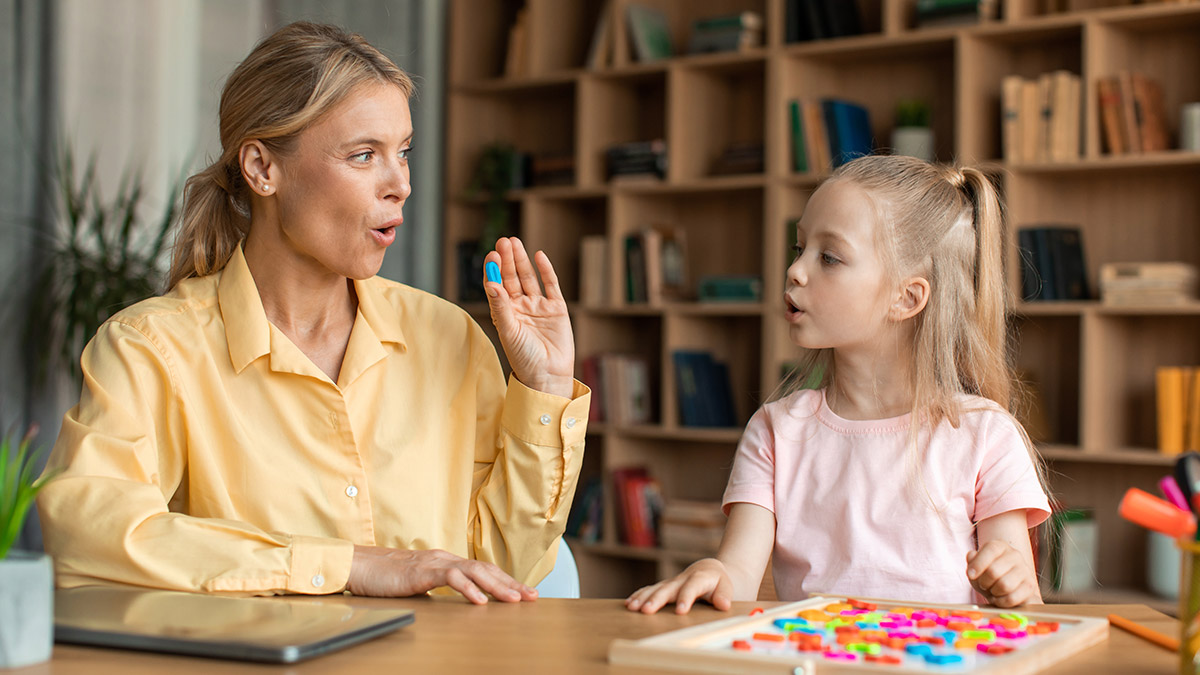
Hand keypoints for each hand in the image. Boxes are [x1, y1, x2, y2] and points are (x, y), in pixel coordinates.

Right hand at [347, 545, 538, 603]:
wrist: (359, 565)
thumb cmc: (384, 576)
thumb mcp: (418, 583)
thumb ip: (437, 587)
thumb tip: (454, 599)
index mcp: (445, 562)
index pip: (482, 571)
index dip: (505, 581)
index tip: (524, 593)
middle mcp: (444, 558)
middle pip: (485, 569)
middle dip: (511, 583)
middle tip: (532, 596)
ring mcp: (435, 563)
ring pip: (474, 572)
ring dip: (497, 586)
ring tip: (515, 599)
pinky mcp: (422, 571)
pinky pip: (451, 578)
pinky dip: (469, 589)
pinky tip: (481, 600)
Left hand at [484, 237, 573, 397]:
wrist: (548, 374)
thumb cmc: (524, 358)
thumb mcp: (508, 331)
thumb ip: (501, 306)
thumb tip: (491, 283)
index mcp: (504, 313)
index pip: (496, 286)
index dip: (493, 270)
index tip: (491, 256)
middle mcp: (520, 307)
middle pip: (512, 277)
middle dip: (507, 259)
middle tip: (503, 241)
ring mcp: (538, 306)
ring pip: (529, 278)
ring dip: (522, 261)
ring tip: (515, 242)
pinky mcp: (556, 309)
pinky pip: (551, 285)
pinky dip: (545, 270)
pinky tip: (539, 256)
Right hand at [624, 558, 733, 614]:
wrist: (708, 569)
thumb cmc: (718, 582)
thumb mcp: (726, 586)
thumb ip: (725, 595)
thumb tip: (723, 604)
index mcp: (699, 578)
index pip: (692, 587)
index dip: (686, 598)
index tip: (680, 611)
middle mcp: (682, 579)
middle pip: (668, 588)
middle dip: (656, 599)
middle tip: (646, 610)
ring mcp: (671, 582)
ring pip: (655, 589)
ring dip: (643, 598)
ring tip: (632, 608)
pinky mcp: (664, 587)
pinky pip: (649, 590)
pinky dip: (639, 596)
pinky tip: (628, 604)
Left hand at [966, 539, 1042, 607]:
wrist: (1009, 589)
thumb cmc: (989, 576)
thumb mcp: (977, 568)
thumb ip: (972, 561)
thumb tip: (971, 555)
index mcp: (1001, 546)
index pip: (991, 549)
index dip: (978, 564)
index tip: (971, 575)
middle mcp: (1015, 555)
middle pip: (994, 571)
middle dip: (984, 582)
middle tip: (984, 585)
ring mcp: (1025, 570)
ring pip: (1004, 585)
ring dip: (994, 592)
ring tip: (992, 591)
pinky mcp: (1030, 586)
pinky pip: (1012, 598)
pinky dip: (1002, 602)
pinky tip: (999, 599)